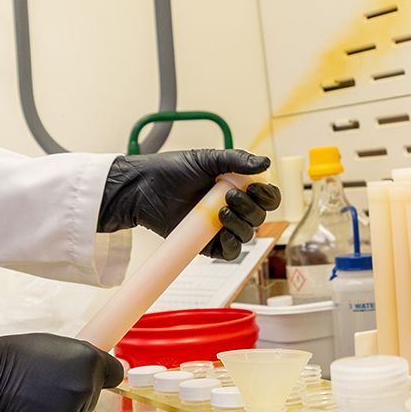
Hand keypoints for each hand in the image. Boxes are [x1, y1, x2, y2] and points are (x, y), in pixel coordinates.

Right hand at [0, 332, 127, 411]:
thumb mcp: (51, 345)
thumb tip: (102, 371)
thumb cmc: (8, 358)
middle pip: (90, 400)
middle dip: (72, 396)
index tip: (93, 379)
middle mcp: (83, 389)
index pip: (113, 374)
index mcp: (87, 361)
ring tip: (28, 398)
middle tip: (42, 384)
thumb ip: (80, 359)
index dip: (100, 376)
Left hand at [100, 150, 280, 260]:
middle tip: (229, 195)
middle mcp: (233, 208)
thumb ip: (236, 160)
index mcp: (237, 186)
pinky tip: (224, 234)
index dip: (267, 195)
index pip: (266, 196)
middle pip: (260, 216)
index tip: (256, 187)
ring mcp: (221, 227)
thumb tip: (265, 163)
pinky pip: (230, 252)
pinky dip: (232, 245)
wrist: (143, 188)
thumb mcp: (206, 159)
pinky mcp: (207, 244)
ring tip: (221, 211)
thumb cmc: (171, 170)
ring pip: (248, 235)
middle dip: (251, 207)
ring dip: (241, 224)